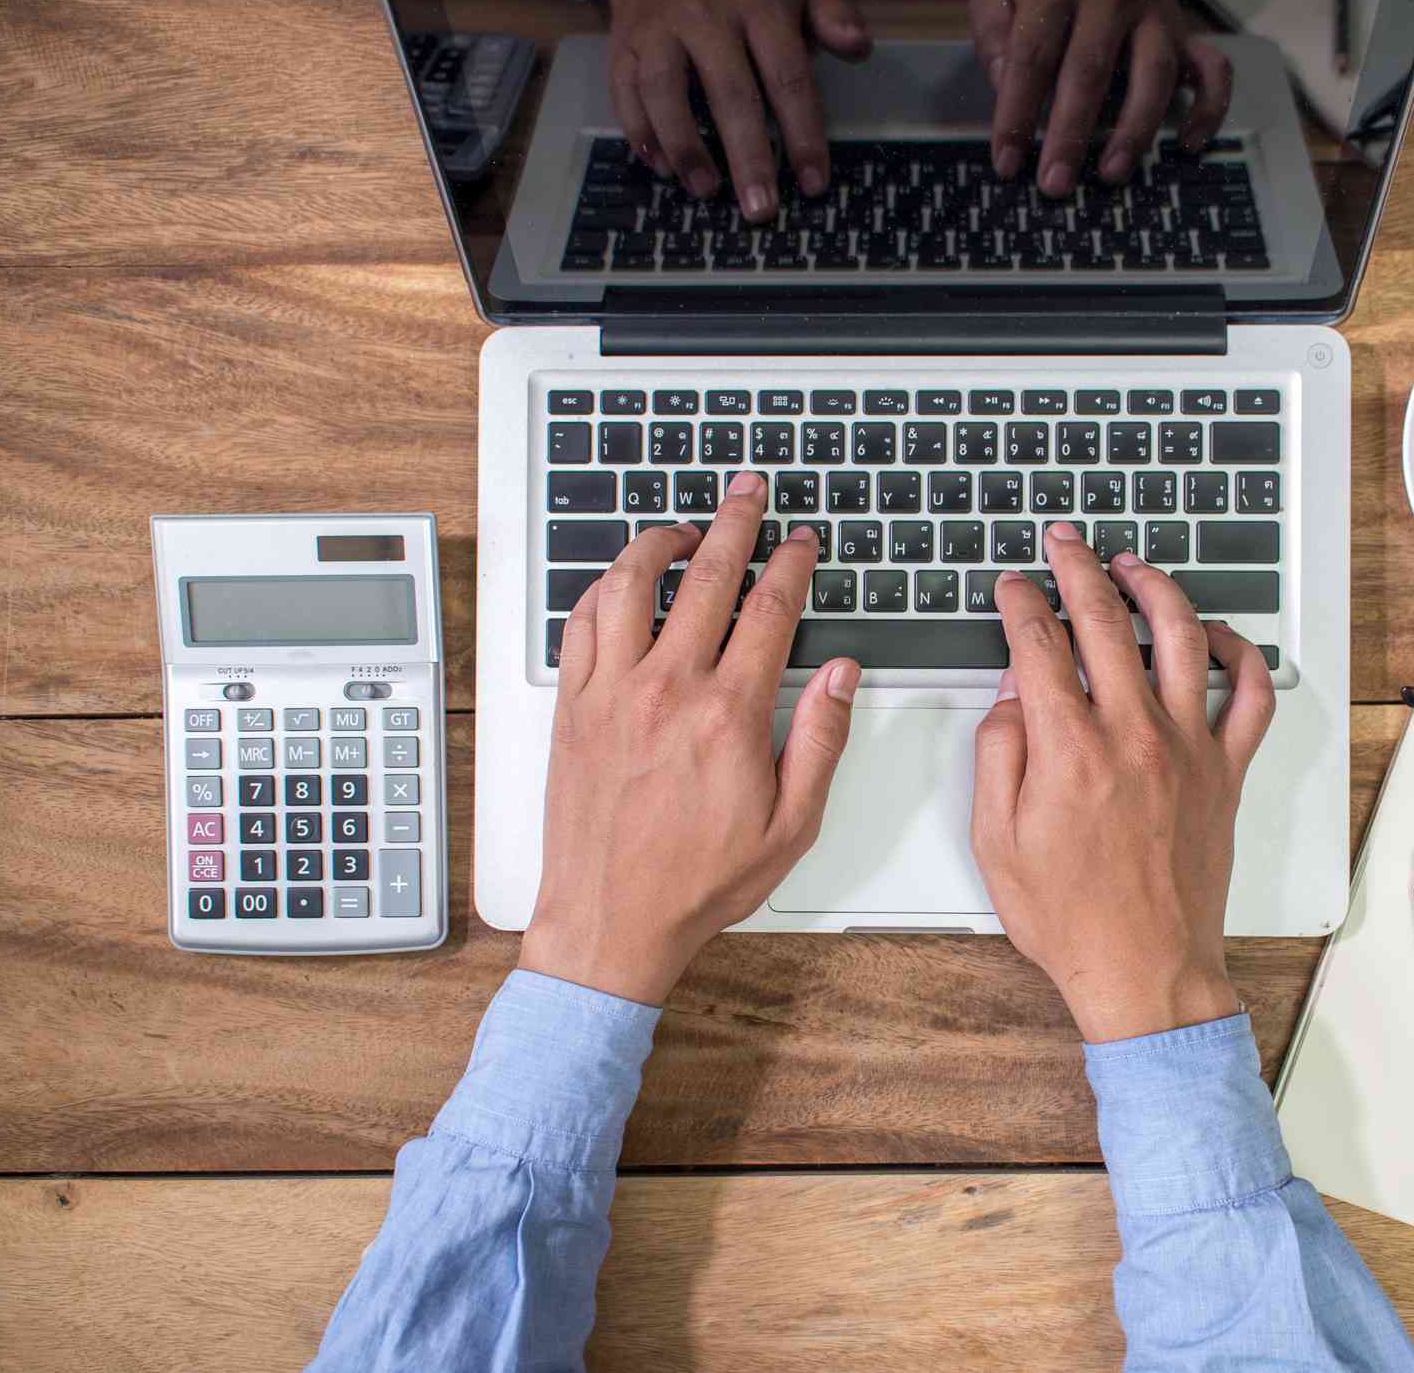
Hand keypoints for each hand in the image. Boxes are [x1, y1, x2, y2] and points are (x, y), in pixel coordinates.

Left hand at [520, 474, 858, 1003]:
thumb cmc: (698, 882)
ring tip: (684, 527)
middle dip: (734, 523)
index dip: (790, 564)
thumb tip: (841, 677)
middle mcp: (666, 689)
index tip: (800, 542)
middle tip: (748, 493)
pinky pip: (581, 623)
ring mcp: (611, 693)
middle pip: (705, 577)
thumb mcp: (791, 825)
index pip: (769, 610)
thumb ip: (819, 741)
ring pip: (630, 584)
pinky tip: (620, 582)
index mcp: (728, 714)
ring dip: (660, 541)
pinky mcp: (572, 707)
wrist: (611, 920)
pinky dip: (603, 588)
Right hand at [602, 0, 871, 221]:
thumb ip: (832, 19)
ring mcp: (659, 30)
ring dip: (686, 148)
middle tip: (761, 210)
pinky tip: (662, 168)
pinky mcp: (623, 47)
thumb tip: (860, 47)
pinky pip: (626, 94)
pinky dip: (641, 134)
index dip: (802, 134)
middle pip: (730, 93)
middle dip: (748, 158)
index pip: (787, 77)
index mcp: (759, 4)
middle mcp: (706, 15)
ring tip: (707, 191)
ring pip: (666, 92)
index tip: (812, 183)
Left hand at [968, 0, 1232, 195]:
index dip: (1017, 114)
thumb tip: (1004, 86)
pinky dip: (1208, 108)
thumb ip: (993, 33)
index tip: (1007, 163)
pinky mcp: (1185, 32)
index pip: (1033, 57)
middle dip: (1071, 133)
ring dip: (1134, 129)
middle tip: (1055, 185)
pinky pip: (1212, 70)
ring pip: (1154, 74)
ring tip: (1111, 174)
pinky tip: (1188, 144)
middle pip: (1090, 71)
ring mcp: (1155, 16)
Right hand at [970, 526, 1274, 1042]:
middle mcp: (1135, 736)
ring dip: (1155, 588)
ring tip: (1131, 566)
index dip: (1022, 603)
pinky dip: (1240, 654)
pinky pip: (1252, 695)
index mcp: (1070, 750)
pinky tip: (1215, 635)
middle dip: (1077, 569)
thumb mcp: (997, 841)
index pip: (1040, 644)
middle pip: (1105, 621)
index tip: (1014, 587)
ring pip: (1182, 637)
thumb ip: (1000, 754)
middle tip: (1064, 544)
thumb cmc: (1071, 919)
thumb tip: (1013, 695)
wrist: (1146, 972)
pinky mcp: (1226, 770)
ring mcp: (1189, 748)